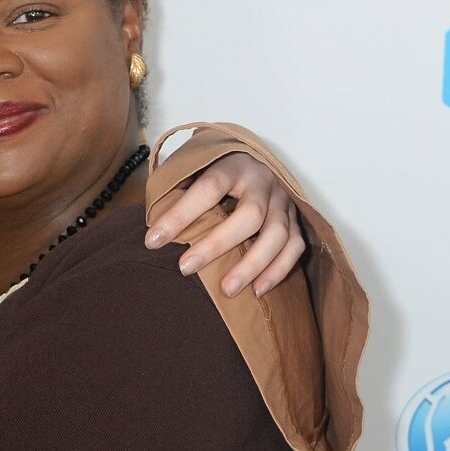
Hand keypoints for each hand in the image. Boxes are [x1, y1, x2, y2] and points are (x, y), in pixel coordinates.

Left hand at [144, 152, 304, 296]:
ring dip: (252, 265)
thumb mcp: (192, 170)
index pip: (208, 188)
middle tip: (185, 268)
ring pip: (277, 235)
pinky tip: (257, 290)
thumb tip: (152, 228)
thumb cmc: (212, 172)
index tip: (153, 240)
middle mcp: (263, 181)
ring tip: (227, 290)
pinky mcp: (296, 219)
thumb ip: (175, 191)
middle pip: (249, 215)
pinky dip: (278, 270)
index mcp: (232, 165)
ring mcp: (283, 200)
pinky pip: (295, 247)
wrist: (250, 160)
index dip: (180, 215)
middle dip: (216, 245)